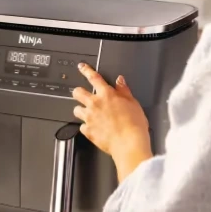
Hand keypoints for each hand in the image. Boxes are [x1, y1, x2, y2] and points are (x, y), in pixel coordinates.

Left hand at [72, 64, 152, 178]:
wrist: (129, 143)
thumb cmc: (134, 125)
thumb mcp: (133, 103)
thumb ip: (124, 91)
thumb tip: (119, 81)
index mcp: (107, 95)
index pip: (94, 78)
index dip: (86, 70)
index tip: (82, 67)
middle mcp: (95, 104)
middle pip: (78, 93)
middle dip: (78, 92)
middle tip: (82, 94)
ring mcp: (89, 118)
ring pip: (76, 110)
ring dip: (81, 110)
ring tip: (88, 114)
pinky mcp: (88, 131)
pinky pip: (82, 127)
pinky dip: (86, 127)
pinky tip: (93, 128)